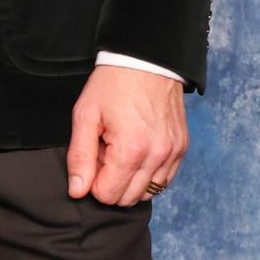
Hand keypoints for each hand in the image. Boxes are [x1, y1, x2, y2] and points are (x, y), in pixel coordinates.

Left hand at [65, 65, 187, 206]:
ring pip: (148, 193)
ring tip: (123, 150)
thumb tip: (78, 191)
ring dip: (131, 180)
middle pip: (128, 199)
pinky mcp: (182, 148)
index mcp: (131, 150)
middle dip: (112, 182)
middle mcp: (157, 156)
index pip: (107, 195)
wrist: (147, 60)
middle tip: (107, 152)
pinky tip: (139, 152)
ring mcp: (173, 153)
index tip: (94, 155)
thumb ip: (79, 157)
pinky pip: (165, 179)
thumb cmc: (113, 85)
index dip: (94, 180)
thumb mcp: (86, 115)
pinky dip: (149, 174)